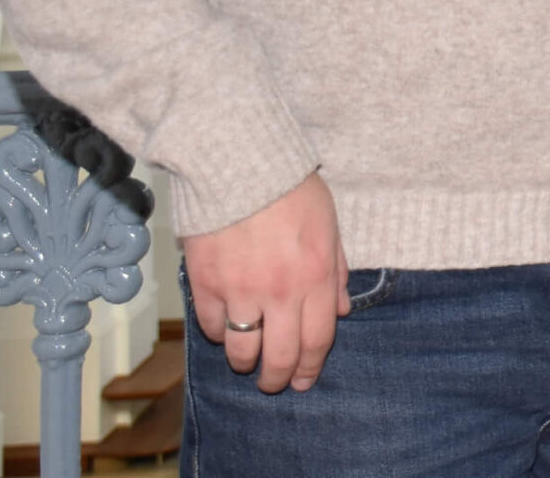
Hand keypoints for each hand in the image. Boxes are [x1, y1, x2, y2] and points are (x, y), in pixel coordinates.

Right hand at [180, 172, 348, 393]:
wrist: (240, 165)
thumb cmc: (291, 189)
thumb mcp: (329, 226)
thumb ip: (337, 270)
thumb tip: (342, 309)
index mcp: (317, 276)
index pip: (318, 339)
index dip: (311, 367)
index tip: (304, 380)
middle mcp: (282, 291)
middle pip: (281, 355)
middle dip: (278, 378)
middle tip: (274, 383)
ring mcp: (242, 291)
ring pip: (242, 350)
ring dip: (245, 363)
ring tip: (247, 363)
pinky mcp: (206, 285)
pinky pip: (213, 326)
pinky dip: (220, 334)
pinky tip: (225, 329)